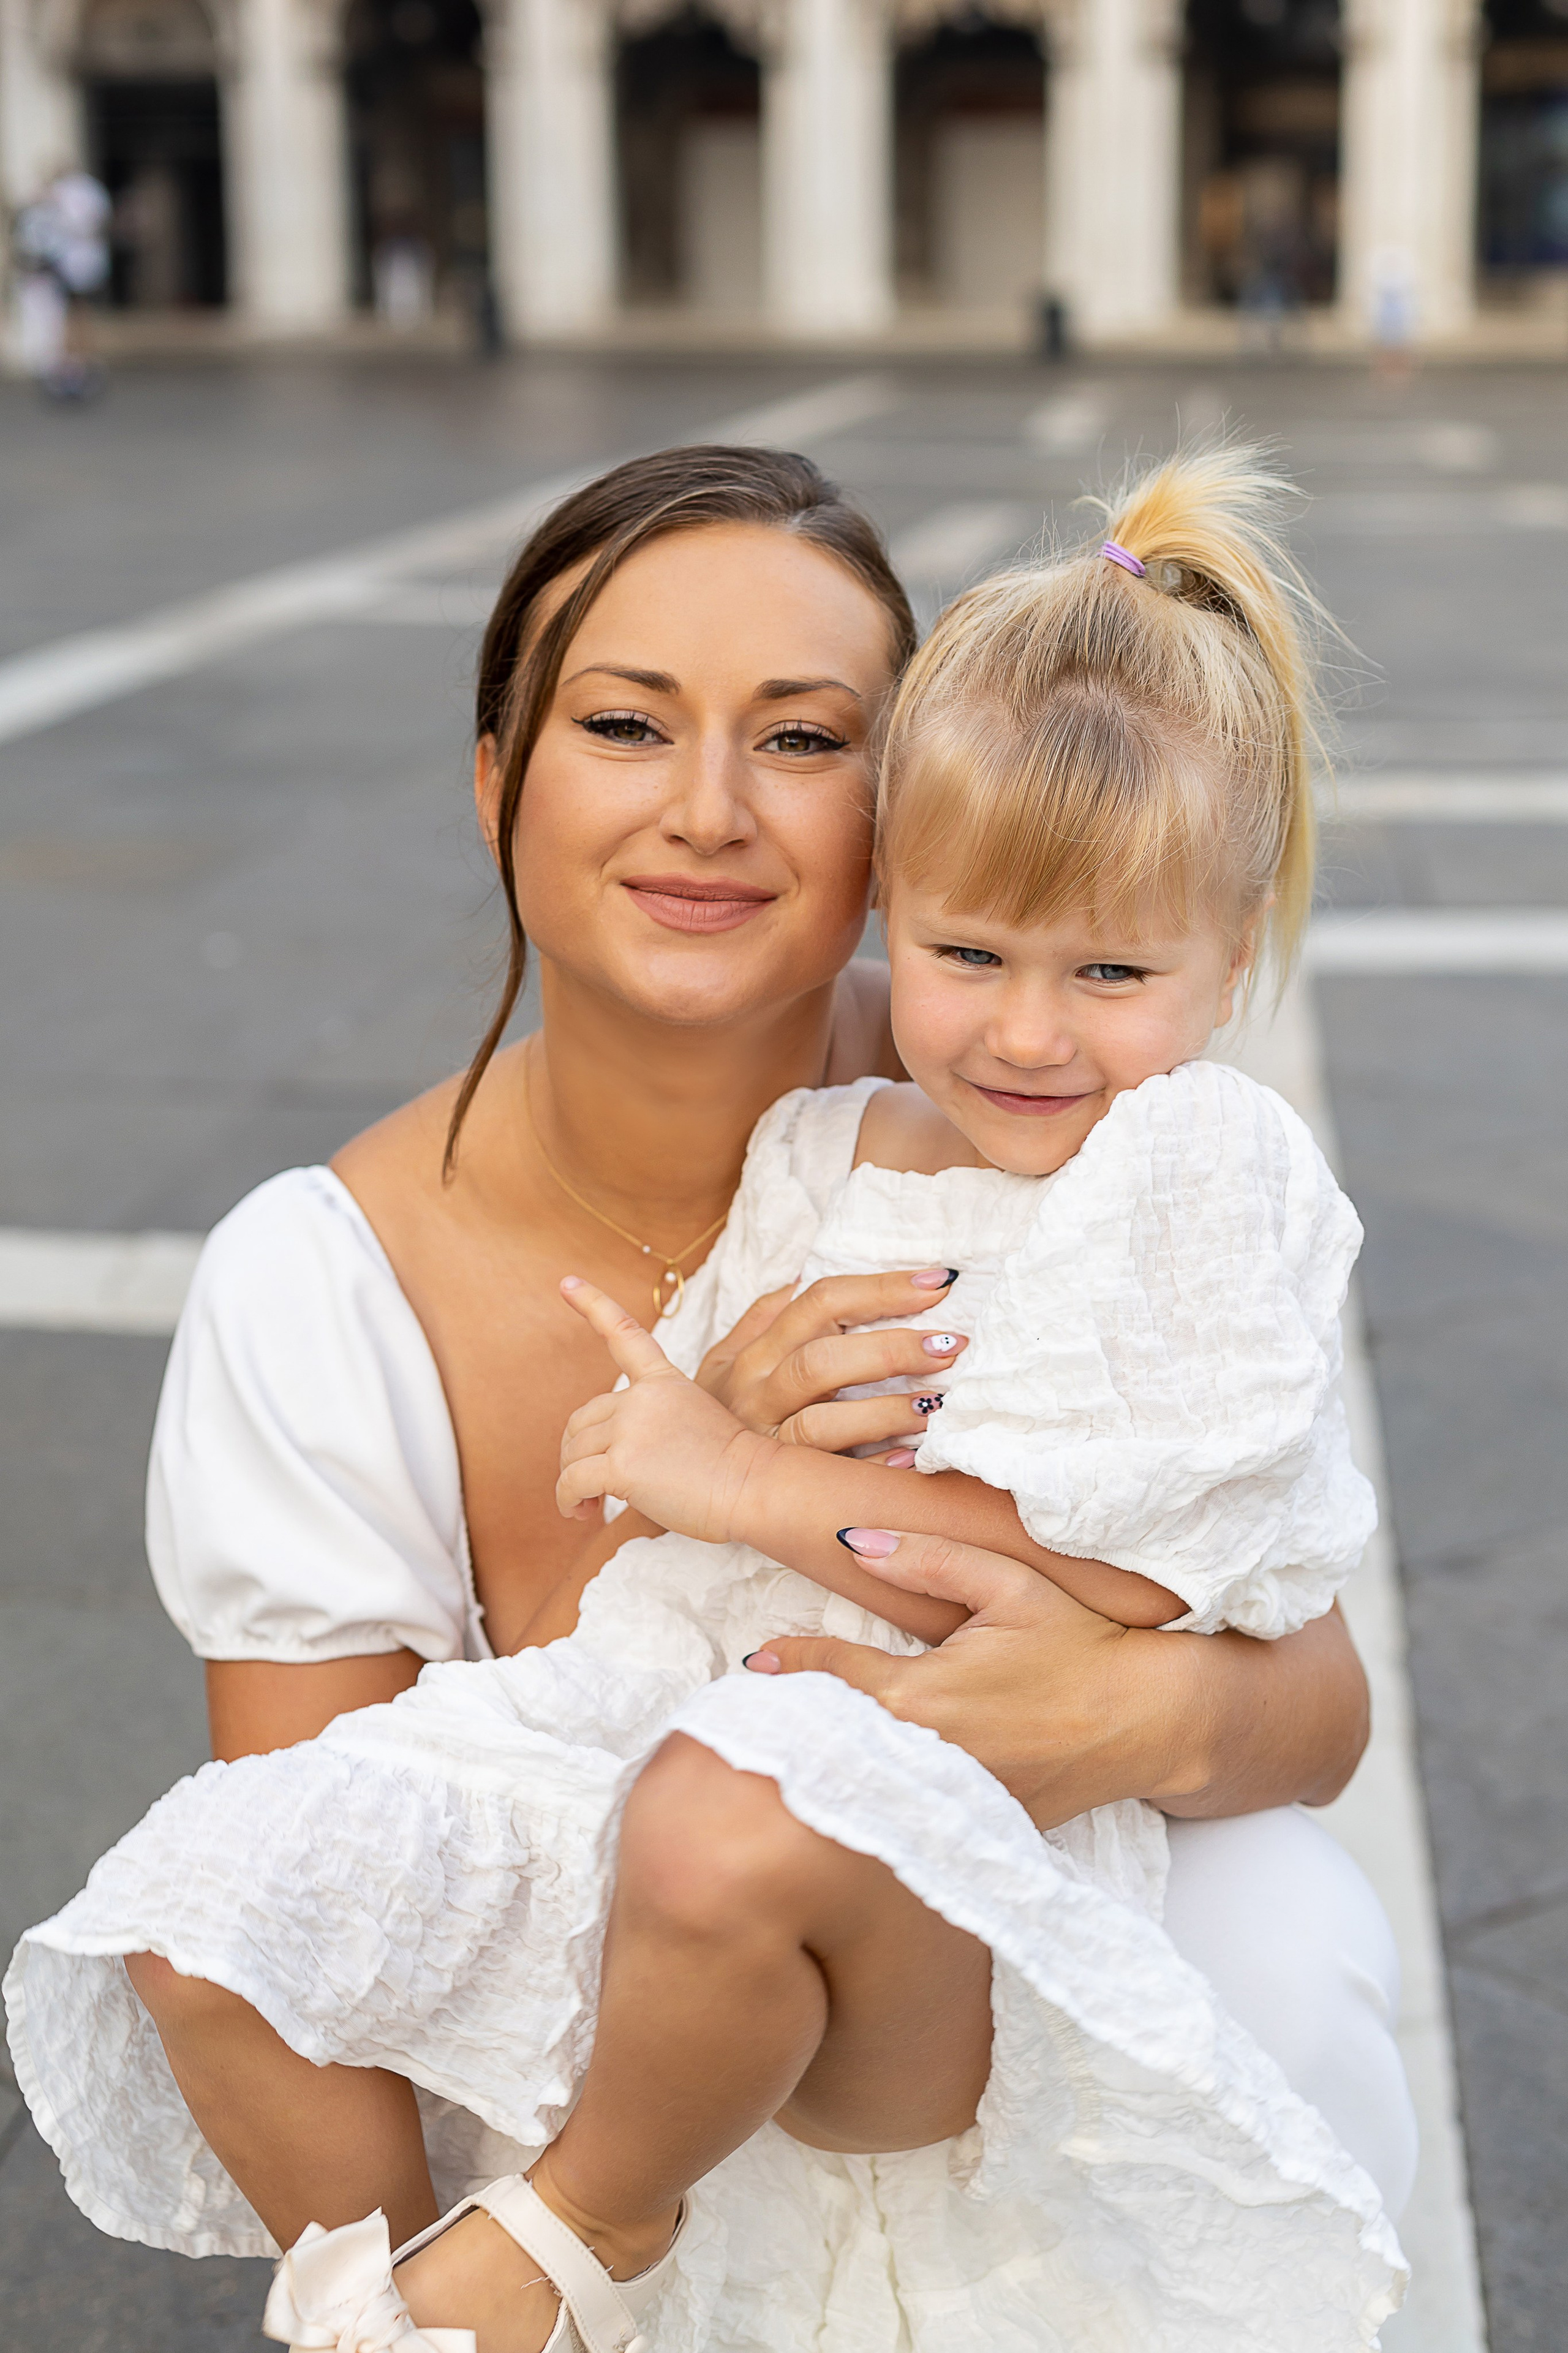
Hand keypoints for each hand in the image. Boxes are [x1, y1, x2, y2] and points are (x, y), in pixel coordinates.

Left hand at [557, 1278, 774, 1544]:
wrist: (756, 1488)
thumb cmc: (734, 1468)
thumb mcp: (699, 1420)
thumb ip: (657, 1419)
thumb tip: (616, 1450)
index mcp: (663, 1381)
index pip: (624, 1334)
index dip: (591, 1304)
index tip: (565, 1281)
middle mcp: (642, 1397)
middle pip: (581, 1420)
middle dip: (577, 1453)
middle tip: (590, 1486)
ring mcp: (632, 1428)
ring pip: (573, 1454)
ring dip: (573, 1482)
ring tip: (590, 1505)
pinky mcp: (623, 1464)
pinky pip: (572, 1482)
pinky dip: (568, 1501)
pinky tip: (582, 1513)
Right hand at [695, 1269, 967, 1462]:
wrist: (670, 1478)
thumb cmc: (717, 1412)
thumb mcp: (726, 1359)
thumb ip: (766, 1317)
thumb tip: (805, 1273)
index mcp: (755, 1352)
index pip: (820, 1303)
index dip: (881, 1289)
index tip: (940, 1282)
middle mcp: (756, 1393)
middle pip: (821, 1360)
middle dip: (889, 1348)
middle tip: (952, 1344)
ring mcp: (763, 1443)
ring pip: (821, 1423)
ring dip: (884, 1411)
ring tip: (938, 1402)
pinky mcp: (773, 1490)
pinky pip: (826, 1479)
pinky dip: (869, 1467)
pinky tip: (913, 1457)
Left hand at [742, 1529, 1197, 1830]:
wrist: (1146, 1719)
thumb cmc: (1079, 1645)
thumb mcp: (1006, 1585)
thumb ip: (926, 1559)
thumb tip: (849, 1539)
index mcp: (922, 1693)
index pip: (831, 1675)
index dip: (787, 1663)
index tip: (756, 1659)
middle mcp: (924, 1753)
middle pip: (830, 1741)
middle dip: (791, 1727)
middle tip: (748, 1716)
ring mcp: (947, 1798)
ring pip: (863, 1784)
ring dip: (828, 1764)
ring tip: (789, 1751)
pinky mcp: (972, 1824)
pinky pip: (909, 1812)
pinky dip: (880, 1797)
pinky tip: (860, 1787)